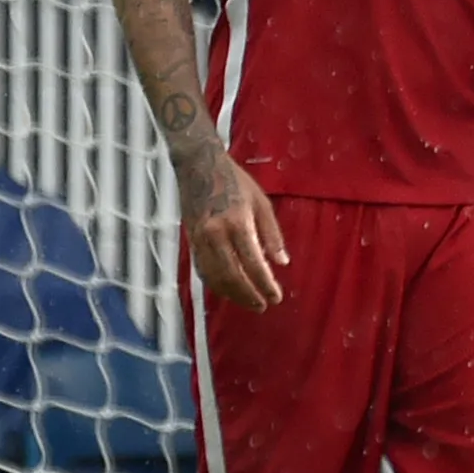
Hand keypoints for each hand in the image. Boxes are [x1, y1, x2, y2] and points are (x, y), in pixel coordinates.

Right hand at [175, 140, 288, 311]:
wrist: (198, 166)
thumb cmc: (235, 181)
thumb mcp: (261, 202)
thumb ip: (272, 234)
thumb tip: (282, 263)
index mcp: (237, 223)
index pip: (253, 264)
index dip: (265, 285)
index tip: (276, 297)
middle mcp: (216, 234)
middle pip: (233, 276)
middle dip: (249, 295)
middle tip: (263, 306)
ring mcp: (200, 239)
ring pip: (215, 277)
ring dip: (232, 294)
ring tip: (249, 302)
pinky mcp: (191, 241)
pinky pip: (202, 270)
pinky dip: (216, 284)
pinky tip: (228, 290)